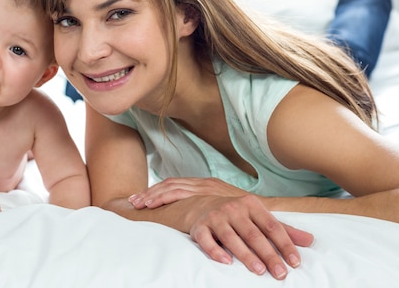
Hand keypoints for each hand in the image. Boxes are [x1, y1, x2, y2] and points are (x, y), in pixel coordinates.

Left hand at [128, 177, 249, 208]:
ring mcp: (205, 190)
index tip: (140, 198)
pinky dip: (166, 198)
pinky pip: (182, 196)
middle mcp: (202, 184)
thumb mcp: (223, 205)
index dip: (157, 191)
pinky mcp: (209, 200)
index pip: (175, 185)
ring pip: (172, 189)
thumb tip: (193, 214)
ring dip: (154, 197)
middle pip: (170, 185)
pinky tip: (155, 208)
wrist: (265, 209)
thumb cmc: (244, 211)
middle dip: (150, 193)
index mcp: (204, 185)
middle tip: (132, 202)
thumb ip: (209, 206)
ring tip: (139, 205)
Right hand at [129, 178, 312, 279]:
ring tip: (258, 270)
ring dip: (245, 255)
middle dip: (268, 254)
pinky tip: (226, 262)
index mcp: (251, 204)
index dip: (284, 244)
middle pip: (253, 234)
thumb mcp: (259, 217)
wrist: (200, 204)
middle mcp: (233, 208)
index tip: (295, 262)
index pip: (272, 226)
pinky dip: (215, 251)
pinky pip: (207, 240)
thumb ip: (284, 229)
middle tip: (280, 273)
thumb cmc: (237, 215)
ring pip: (232, 238)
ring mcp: (215, 217)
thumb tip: (311, 241)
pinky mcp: (199, 227)